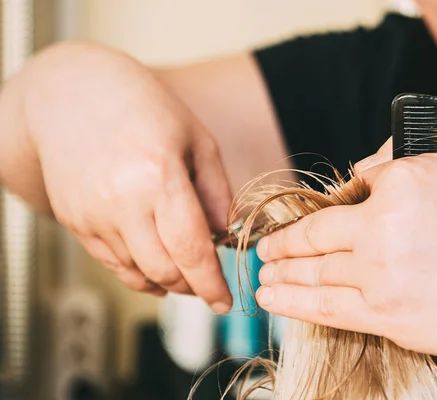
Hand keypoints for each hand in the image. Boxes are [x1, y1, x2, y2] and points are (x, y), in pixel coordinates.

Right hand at [26, 43, 231, 311]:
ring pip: (137, 273)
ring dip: (167, 281)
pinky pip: (111, 264)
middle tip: (208, 282)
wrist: (71, 94)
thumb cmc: (142, 106)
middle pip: (164, 270)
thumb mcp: (196, 139)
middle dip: (192, 286)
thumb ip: (216, 191)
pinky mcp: (74, 221)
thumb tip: (225, 234)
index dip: (212, 284)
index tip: (224, 301)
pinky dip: (138, 274)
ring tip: (183, 271)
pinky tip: (154, 267)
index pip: (191, 250)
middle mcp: (121, 201)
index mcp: (158, 176)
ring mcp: (92, 214)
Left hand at [254, 134, 436, 362]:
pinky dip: (294, 305)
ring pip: (315, 277)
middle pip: (314, 241)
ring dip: (281, 277)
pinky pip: (330, 311)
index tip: (292, 225)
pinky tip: (273, 300)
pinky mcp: (392, 320)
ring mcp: (383, 279)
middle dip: (281, 248)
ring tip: (261, 278)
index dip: (309, 217)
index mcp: (398, 186)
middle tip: (261, 252)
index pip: (339, 202)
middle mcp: (381, 232)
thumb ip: (402, 154)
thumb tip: (360, 173)